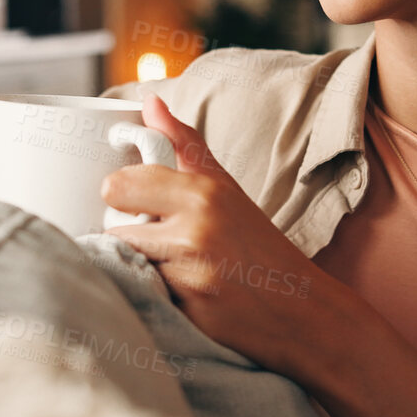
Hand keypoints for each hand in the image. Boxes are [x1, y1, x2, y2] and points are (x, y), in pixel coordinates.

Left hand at [102, 93, 338, 373]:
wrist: (302, 310)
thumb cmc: (257, 245)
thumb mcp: (225, 187)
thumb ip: (183, 144)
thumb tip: (148, 102)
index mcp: (202, 192)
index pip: (119, 186)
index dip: (120, 197)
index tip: (133, 204)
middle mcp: (194, 231)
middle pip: (114, 229)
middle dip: (127, 237)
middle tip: (155, 242)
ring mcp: (189, 276)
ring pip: (126, 263)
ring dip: (139, 268)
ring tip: (172, 269)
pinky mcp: (185, 314)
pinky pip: (142, 296)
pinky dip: (152, 297)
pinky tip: (180, 296)